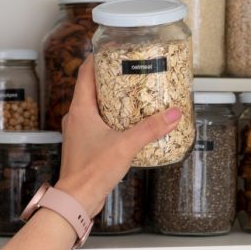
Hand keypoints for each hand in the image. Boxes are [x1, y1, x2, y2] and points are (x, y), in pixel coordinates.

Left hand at [55, 56, 181, 215]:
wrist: (77, 200)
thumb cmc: (91, 172)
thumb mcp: (126, 145)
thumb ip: (151, 128)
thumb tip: (173, 114)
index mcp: (80, 109)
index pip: (85, 73)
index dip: (98, 58)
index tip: (113, 49)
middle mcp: (77, 117)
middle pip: (92, 88)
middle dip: (111, 78)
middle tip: (132, 71)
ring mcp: (80, 131)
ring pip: (96, 106)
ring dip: (113, 99)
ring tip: (135, 95)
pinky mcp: (86, 144)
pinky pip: (99, 123)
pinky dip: (113, 118)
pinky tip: (130, 123)